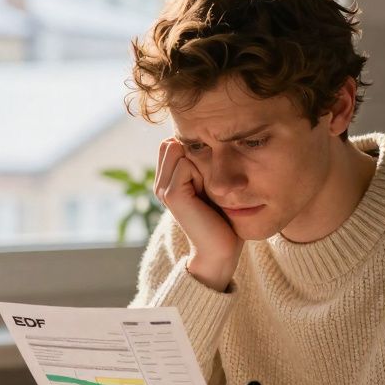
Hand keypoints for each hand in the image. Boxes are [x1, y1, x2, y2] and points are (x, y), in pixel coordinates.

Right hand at [153, 139, 241, 290]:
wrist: (221, 250)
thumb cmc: (224, 218)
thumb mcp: (213, 183)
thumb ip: (202, 162)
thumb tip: (207, 134)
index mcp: (168, 180)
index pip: (176, 140)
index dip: (197, 150)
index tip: (211, 176)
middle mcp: (161, 183)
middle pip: (175, 141)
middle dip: (196, 153)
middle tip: (209, 183)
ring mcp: (163, 188)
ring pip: (179, 148)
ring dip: (200, 162)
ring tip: (208, 189)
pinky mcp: (171, 194)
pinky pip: (185, 162)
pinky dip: (202, 173)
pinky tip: (207, 194)